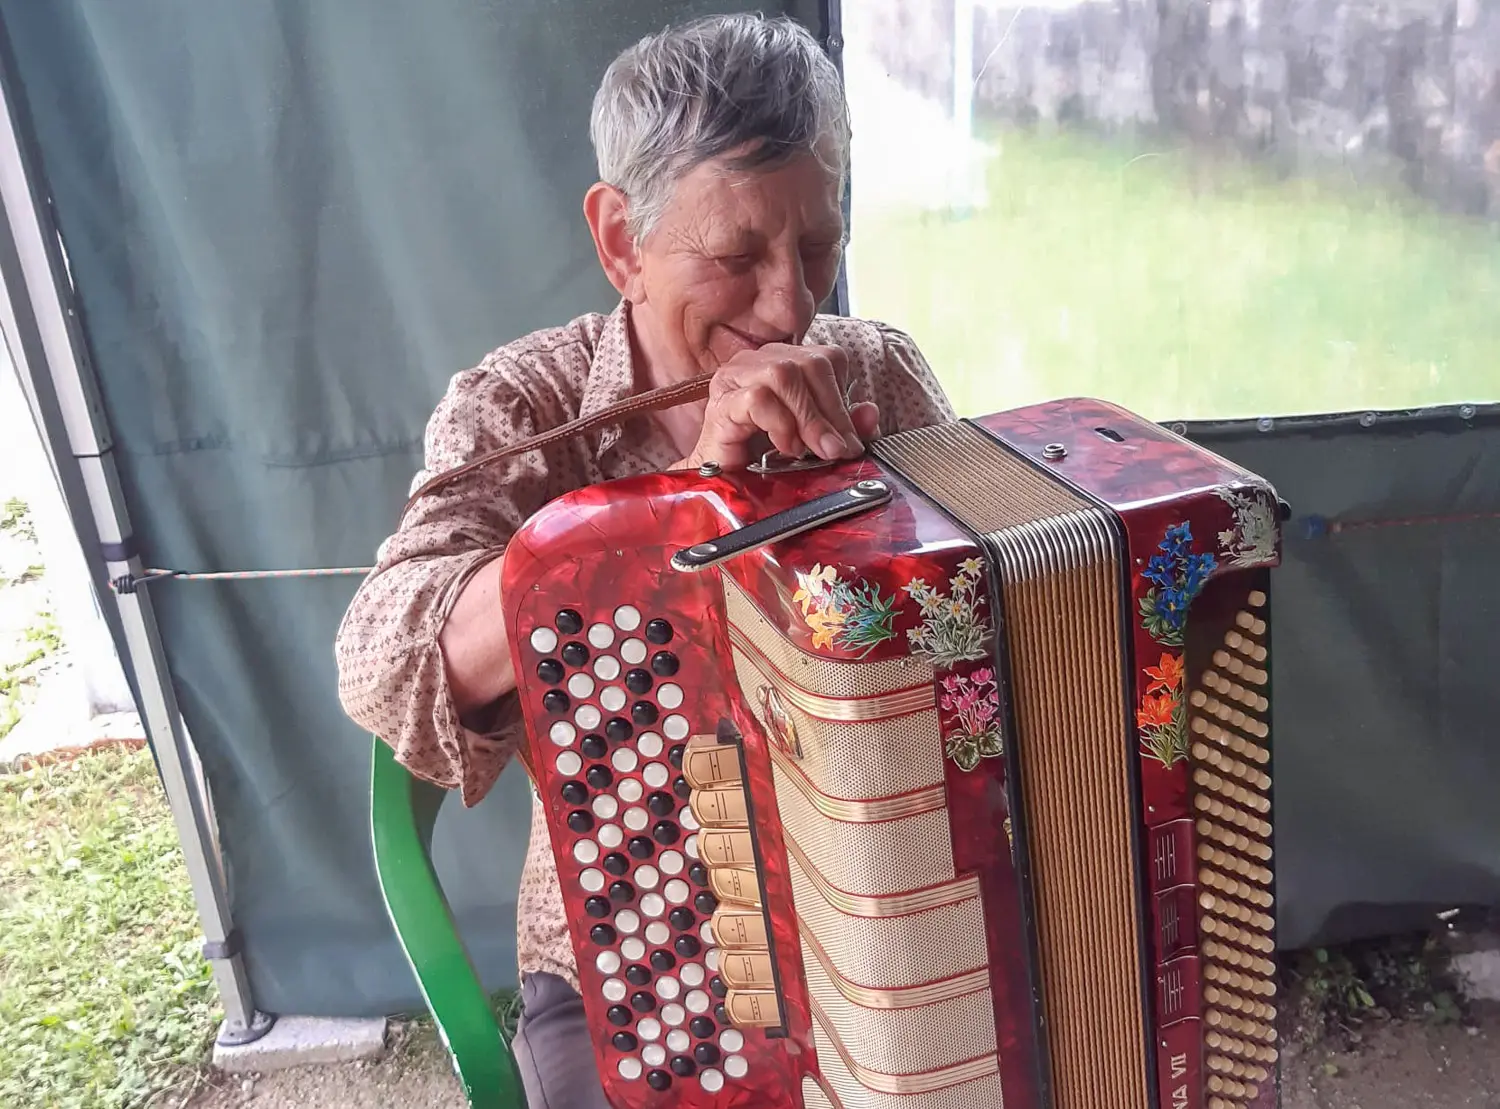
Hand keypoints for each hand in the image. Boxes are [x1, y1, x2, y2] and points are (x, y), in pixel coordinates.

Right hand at [682, 344, 879, 471]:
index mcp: (784, 360)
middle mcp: (759, 360)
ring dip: (806, 418)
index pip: (827, 359)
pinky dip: (779, 424)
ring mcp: (736, 377)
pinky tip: (782, 447)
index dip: (842, 398)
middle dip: (830, 412)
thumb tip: (870, 413)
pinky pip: (757, 398)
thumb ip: (843, 426)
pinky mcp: (720, 402)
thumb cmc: (762, 459)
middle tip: (835, 450)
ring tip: (807, 450)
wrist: (721, 486)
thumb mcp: (814, 442)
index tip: (848, 439)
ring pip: (784, 375)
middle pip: (811, 364)